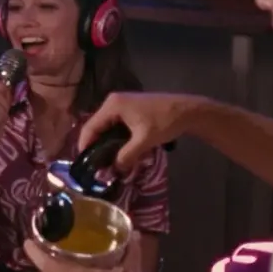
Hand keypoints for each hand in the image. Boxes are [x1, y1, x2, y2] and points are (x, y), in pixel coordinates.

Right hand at [77, 92, 198, 172]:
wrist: (188, 110)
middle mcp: (113, 101)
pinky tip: (118, 150)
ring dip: (105, 142)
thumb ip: (126, 155)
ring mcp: (122, 103)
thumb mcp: (144, 140)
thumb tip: (114, 170)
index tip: (84, 163)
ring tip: (105, 160)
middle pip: (96, 126)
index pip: (90, 127)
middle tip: (95, 165)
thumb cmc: (165, 122)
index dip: (85, 145)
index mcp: (113, 105)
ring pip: (106, 126)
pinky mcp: (130, 108)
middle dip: (95, 145)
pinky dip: (114, 137)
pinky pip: (115, 124)